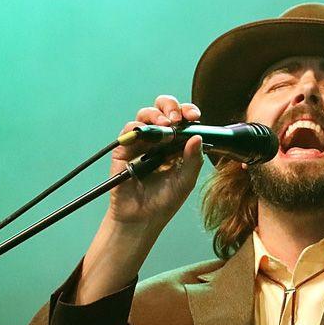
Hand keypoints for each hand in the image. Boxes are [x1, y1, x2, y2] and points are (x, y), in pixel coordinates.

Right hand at [107, 95, 203, 228]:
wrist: (141, 218)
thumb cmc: (164, 201)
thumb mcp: (185, 181)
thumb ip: (193, 160)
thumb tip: (198, 137)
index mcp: (176, 145)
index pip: (182, 121)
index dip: (187, 112)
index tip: (194, 115)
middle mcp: (159, 140)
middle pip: (163, 110)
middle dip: (171, 106)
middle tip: (177, 118)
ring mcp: (141, 143)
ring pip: (145, 115)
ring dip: (156, 115)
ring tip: (166, 125)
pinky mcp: (125, 149)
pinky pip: (129, 130)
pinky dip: (139, 128)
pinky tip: (150, 135)